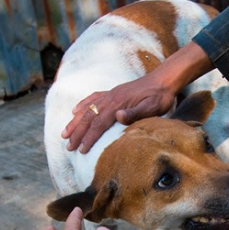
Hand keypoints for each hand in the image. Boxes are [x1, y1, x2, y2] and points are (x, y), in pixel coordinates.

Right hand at [62, 74, 177, 152]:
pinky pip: (93, 98)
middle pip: (89, 118)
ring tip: (65, 133)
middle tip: (68, 147)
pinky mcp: (113, 92)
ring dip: (75, 122)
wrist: (164, 80)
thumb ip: (134, 113)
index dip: (89, 138)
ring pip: (87, 109)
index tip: (81, 150)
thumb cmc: (159, 97)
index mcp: (118, 104)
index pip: (99, 124)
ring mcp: (110, 94)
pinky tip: (75, 111)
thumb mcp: (152, 107)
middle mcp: (110, 98)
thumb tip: (118, 116)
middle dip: (77, 133)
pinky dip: (82, 105)